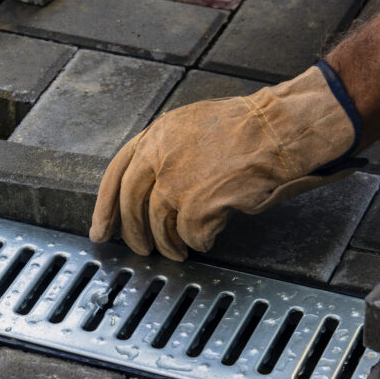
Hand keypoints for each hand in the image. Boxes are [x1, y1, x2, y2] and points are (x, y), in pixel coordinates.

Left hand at [89, 65, 361, 260]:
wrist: (279, 129)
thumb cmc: (247, 129)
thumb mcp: (191, 127)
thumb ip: (165, 153)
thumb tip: (151, 189)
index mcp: (156, 136)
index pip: (115, 174)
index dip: (105, 205)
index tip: (100, 227)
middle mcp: (159, 157)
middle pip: (131, 204)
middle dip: (133, 233)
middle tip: (139, 249)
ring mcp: (175, 182)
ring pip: (158, 226)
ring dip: (168, 243)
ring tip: (178, 250)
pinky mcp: (196, 205)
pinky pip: (190, 235)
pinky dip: (199, 242)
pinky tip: (208, 240)